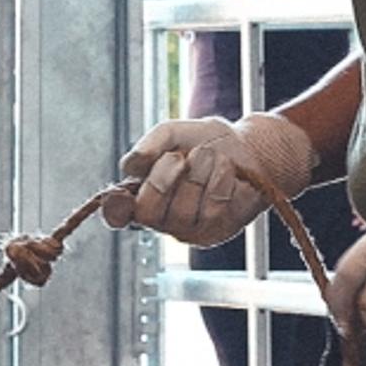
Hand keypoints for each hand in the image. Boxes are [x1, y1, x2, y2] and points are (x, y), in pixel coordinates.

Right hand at [117, 109, 316, 244]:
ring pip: (185, 212)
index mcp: (143, 195)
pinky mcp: (217, 233)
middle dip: (166, 176)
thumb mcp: (175, 132)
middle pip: (149, 212)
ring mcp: (190, 230)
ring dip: (201, 174)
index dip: (114, 208)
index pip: (117, 213)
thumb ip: (151, 144)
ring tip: (212, 158)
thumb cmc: (206, 142)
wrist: (251, 149)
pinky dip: (224, 181)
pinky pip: (216, 209)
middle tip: (184, 156)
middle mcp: (162, 219)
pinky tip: (230, 174)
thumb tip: (131, 165)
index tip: (120, 195)